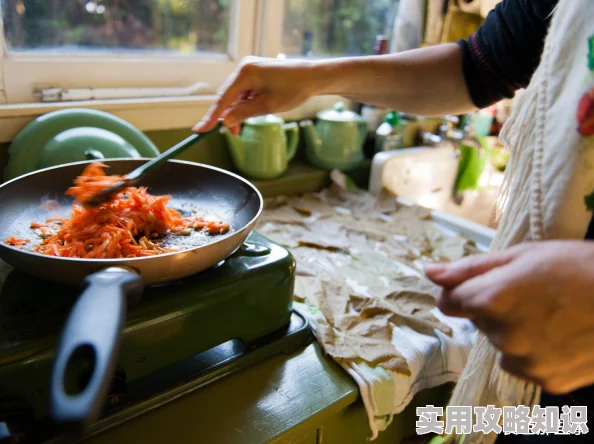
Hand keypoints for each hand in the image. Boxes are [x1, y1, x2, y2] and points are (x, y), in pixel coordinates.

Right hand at [193, 56, 320, 134]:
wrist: (313, 76)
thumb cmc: (294, 90)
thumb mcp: (268, 106)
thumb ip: (244, 113)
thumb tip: (225, 121)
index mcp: (245, 73)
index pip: (223, 99)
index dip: (211, 117)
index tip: (199, 130)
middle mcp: (244, 67)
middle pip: (227, 96)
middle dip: (228, 116)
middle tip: (235, 133)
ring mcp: (249, 68)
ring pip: (235, 95)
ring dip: (238, 111)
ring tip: (248, 123)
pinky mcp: (255, 71)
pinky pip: (244, 91)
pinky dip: (245, 104)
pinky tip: (256, 110)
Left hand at [424, 241, 593, 393]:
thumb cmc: (575, 267)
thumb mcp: (520, 256)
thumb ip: (469, 268)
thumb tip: (429, 273)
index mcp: (490, 300)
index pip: (447, 303)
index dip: (461, 291)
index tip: (479, 284)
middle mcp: (502, 336)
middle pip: (477, 322)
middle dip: (492, 307)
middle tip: (530, 293)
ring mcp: (525, 362)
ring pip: (501, 344)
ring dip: (514, 330)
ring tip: (549, 313)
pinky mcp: (546, 381)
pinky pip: (524, 363)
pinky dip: (534, 351)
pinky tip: (559, 334)